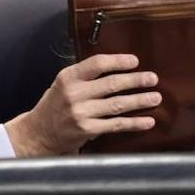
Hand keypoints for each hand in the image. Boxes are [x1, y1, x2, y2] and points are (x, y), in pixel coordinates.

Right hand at [5, 53, 160, 155]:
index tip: (135, 61)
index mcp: (68, 77)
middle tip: (152, 78)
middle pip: (112, 84)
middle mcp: (74, 94)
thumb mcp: (63, 84)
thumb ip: (85, 77)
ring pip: (118, 104)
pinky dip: (135, 123)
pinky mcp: (87, 130)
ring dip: (140, 100)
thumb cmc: (55, 106)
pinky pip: (116, 125)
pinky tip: (148, 121)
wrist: (38, 133)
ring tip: (156, 97)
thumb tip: (118, 69)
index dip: (119, 61)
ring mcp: (81, 113)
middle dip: (136, 80)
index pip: (97, 64)